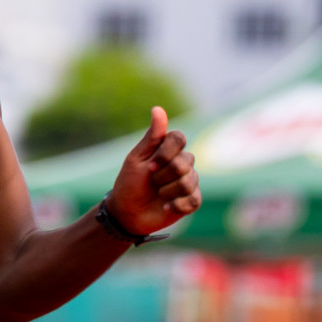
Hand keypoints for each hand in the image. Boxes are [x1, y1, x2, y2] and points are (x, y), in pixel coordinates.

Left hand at [109, 106, 200, 235]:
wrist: (128, 213)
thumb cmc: (130, 183)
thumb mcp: (136, 159)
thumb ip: (152, 136)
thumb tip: (157, 109)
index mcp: (168, 149)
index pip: (179, 138)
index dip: (165, 153)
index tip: (149, 166)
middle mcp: (182, 163)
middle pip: (185, 161)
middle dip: (163, 175)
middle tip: (151, 181)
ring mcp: (189, 181)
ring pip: (188, 182)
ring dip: (167, 191)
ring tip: (157, 195)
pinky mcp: (192, 200)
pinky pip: (193, 199)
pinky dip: (176, 204)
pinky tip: (165, 206)